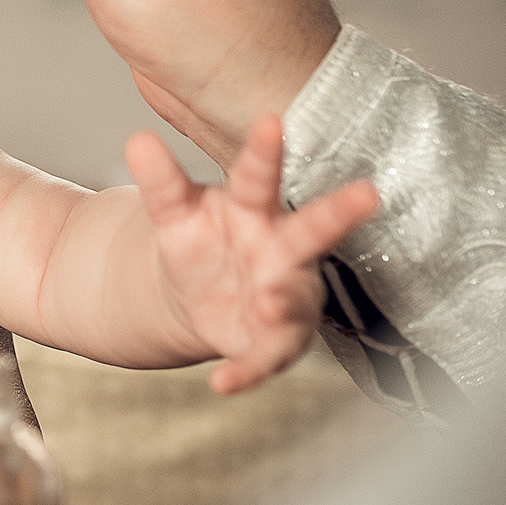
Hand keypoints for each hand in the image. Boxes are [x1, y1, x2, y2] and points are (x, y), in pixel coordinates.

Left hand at [130, 114, 379, 393]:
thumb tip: (137, 139)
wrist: (197, 295)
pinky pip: (262, 358)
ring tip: (267, 303)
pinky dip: (245, 372)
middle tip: (368, 192)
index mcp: (254, 208)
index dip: (265, 150)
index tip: (270, 120)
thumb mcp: (173, 210)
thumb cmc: (201, 237)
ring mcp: (282, 295)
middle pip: (312, 229)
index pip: (259, 175)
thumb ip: (160, 180)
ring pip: (294, 299)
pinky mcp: (270, 341)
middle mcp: (281, 250)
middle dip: (339, 213)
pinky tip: (222, 384)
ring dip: (285, 301)